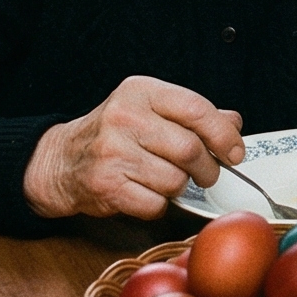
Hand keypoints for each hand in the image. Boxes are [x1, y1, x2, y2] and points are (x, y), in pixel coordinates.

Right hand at [23, 76, 244, 219]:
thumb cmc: (115, 134)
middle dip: (208, 168)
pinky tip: (146, 193)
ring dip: (180, 186)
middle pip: (190, 149)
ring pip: (175, 179)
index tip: (235, 152)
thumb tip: (233, 123)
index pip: (196, 109)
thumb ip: (193, 115)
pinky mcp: (105, 185)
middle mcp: (125, 118)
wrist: (61, 160)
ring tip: (166, 179)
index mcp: (141, 91)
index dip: (223, 134)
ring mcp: (112, 152)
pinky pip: (155, 204)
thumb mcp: (151, 110)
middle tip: (207, 174)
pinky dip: (159, 204)